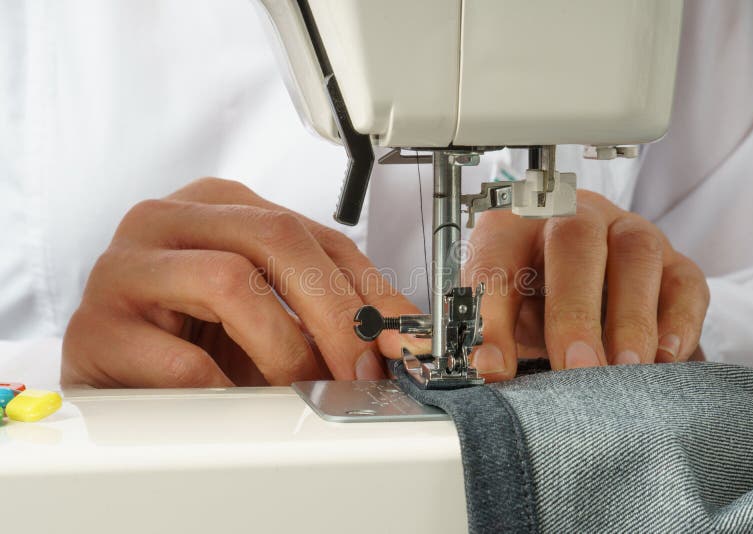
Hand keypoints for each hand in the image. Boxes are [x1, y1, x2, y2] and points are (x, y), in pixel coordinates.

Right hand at [62, 178, 423, 386]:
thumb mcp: (270, 307)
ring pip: (231, 282)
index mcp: (219, 204)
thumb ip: (328, 309)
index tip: (400, 341)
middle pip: (275, 240)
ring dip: (284, 348)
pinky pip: (182, 359)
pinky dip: (228, 390)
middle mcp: (169, 218)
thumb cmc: (195, 334)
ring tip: (299, 387)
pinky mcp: (95, 327)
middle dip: (335, 313)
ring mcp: (125, 267)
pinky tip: (238, 402)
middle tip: (361, 369)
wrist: (114, 370)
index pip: (314, 234)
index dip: (368, 290)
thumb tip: (400, 338)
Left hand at [465, 190, 708, 380]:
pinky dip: (678, 321)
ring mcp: (628, 232)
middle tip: (575, 367)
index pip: (498, 258)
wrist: (578, 291)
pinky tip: (665, 357)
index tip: (494, 365)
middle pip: (576, 241)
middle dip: (575, 311)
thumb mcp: (501, 315)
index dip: (494, 314)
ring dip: (631, 318)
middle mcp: (574, 217)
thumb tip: (489, 367)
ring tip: (622, 369)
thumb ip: (491, 336)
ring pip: (637, 255)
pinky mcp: (672, 261)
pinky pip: (684, 282)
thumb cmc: (530, 300)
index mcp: (515, 226)